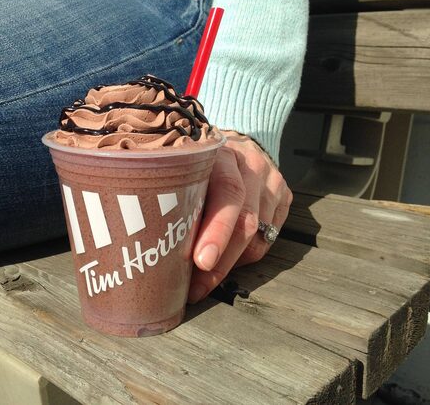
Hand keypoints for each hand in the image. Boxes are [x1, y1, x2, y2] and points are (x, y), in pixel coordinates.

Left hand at [188, 130, 292, 302]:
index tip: (200, 262)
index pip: (228, 193)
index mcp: (223, 154)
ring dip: (230, 264)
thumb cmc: (198, 159)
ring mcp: (272, 182)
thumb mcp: (183, 163)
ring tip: (203, 279)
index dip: (217, 231)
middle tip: (195, 289)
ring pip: (258, 238)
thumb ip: (171, 189)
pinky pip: (268, 239)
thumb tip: (145, 236)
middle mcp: (252, 166)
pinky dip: (243, 257)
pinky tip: (224, 260)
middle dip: (220, 263)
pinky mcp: (284, 198)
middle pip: (245, 223)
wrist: (237, 140)